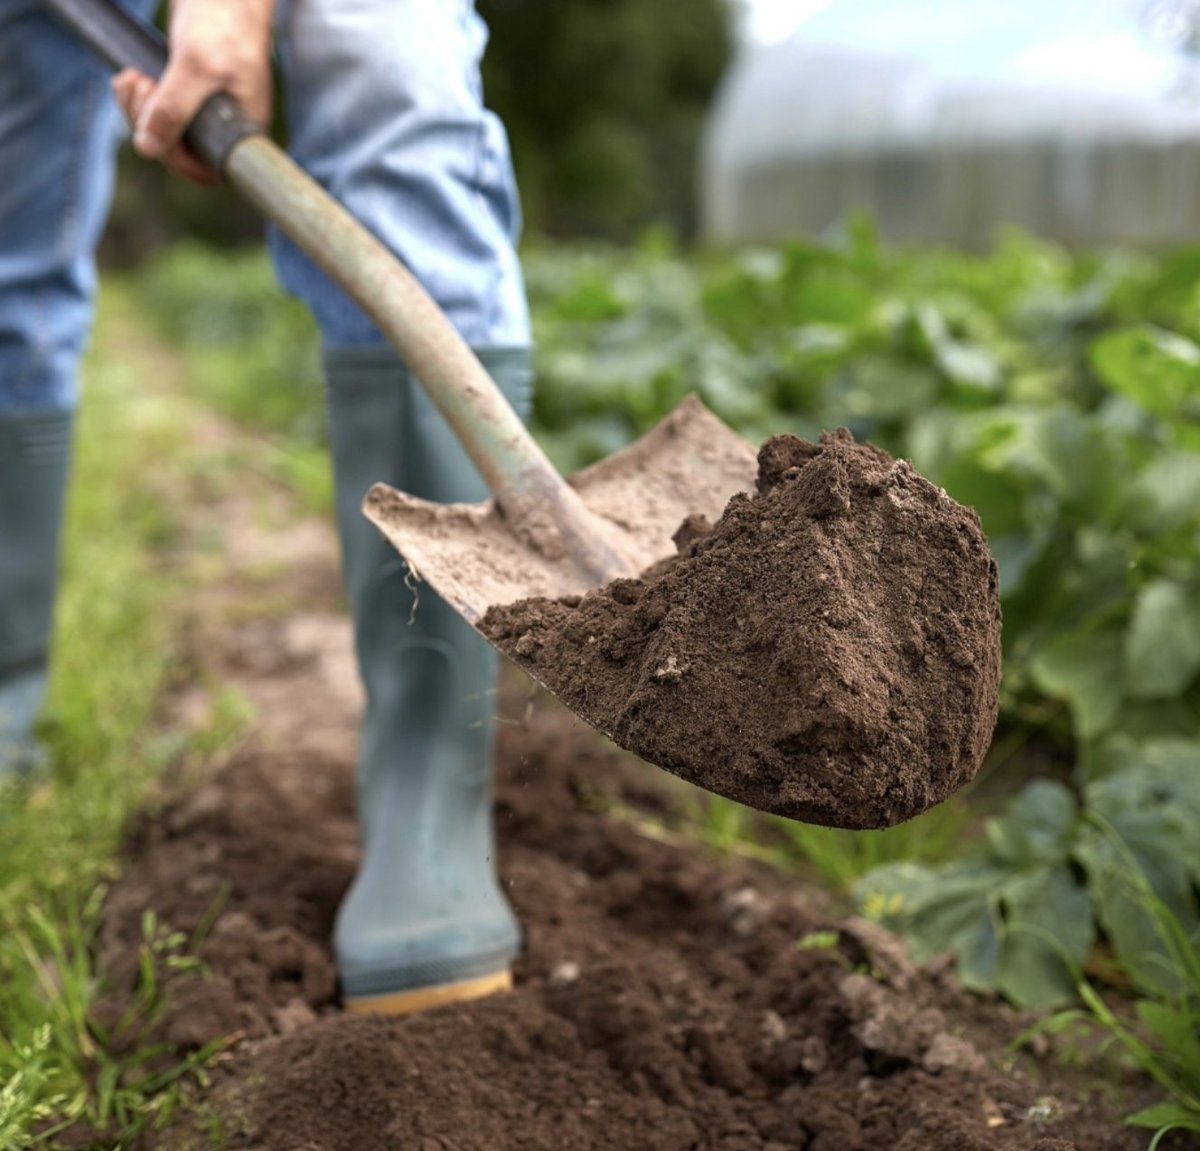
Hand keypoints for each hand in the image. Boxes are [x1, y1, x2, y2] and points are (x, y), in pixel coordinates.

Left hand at [111, 0, 274, 183]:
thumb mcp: (195, 68)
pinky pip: (155, 113)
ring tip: (133, 76)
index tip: (156, 121)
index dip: (174, 156)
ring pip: (162, 133)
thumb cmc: (222, 26)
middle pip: (177, 153)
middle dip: (148, 122)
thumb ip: (173, 110)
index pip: (205, 171)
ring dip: (137, 108)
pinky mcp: (186, 96)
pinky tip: (130, 76)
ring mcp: (205, 115)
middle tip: (139, 83)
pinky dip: (136, 98)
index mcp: (241, 134)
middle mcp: (225, 130)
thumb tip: (147, 150)